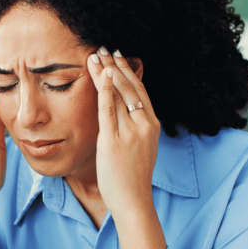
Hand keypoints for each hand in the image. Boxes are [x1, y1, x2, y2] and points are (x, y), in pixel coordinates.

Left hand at [85, 47, 159, 215]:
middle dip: (115, 65)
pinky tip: (100, 74)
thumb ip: (133, 127)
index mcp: (152, 125)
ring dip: (106, 71)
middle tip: (103, 48)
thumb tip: (120, 110)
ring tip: (95, 55)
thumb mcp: (140, 147)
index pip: (139, 90)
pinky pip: (108, 109)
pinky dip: (104, 89)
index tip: (117, 57)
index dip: (127, 71)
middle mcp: (144, 124)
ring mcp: (130, 132)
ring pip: (118, 94)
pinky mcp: (114, 140)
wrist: (134, 201)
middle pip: (129, 87)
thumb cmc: (132, 177)